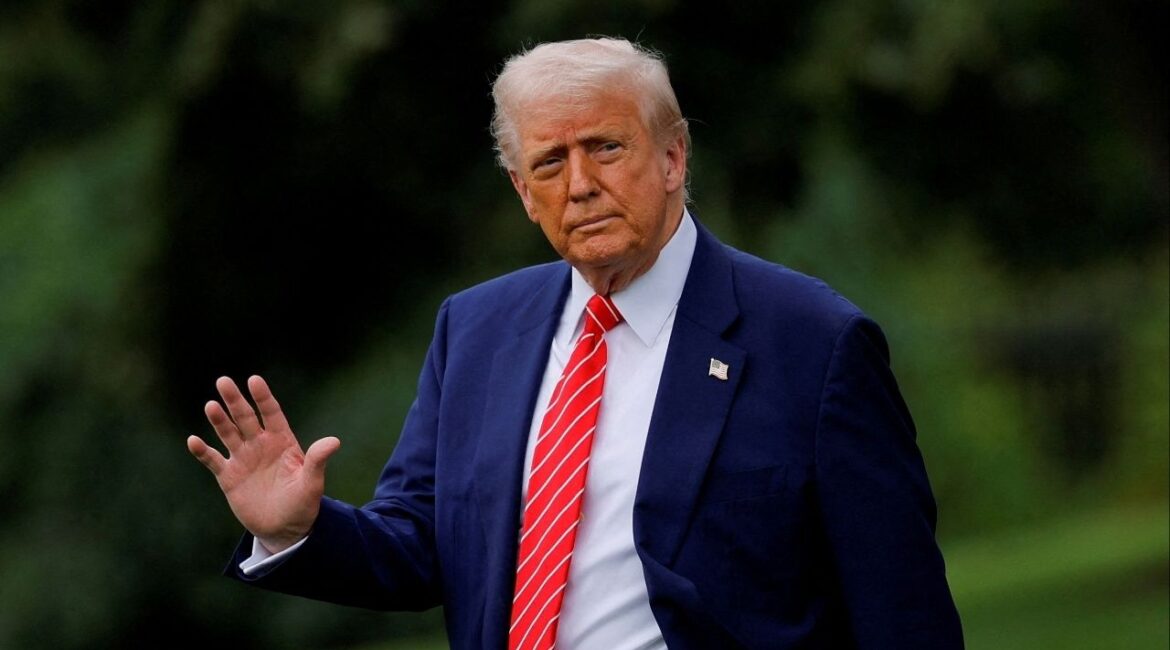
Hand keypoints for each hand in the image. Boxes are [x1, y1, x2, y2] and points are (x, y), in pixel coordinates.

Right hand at [187, 375, 340, 552]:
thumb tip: (334, 441)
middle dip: (235, 401)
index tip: (254, 380)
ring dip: (219, 420)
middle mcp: (260, 445)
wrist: (284, 528)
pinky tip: (193, 440)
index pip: (271, 413)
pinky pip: (213, 461)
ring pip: (228, 434)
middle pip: (245, 418)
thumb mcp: (312, 483)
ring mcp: (243, 459)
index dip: (263, 397)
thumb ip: (317, 460)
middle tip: (223, 381)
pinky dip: (203, 452)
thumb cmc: (303, 503)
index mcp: (282, 441)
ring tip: (211, 406)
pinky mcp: (229, 477)